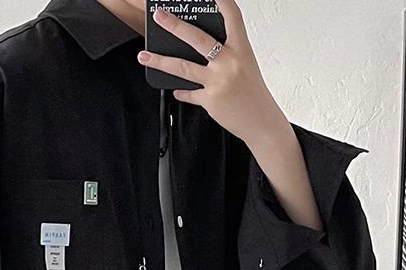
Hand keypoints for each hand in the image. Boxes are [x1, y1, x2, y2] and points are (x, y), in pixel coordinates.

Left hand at [137, 0, 290, 148]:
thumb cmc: (253, 93)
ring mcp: (217, 81)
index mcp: (241, 49)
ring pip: (182, 67)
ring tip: (144, 56)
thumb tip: (201, 49)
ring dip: (160, 61)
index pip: (232, 16)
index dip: (222, 0)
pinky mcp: (209, 99)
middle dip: (175, 25)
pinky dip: (182, 92)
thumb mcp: (245, 66)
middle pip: (197, 38)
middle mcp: (229, 62)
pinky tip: (177, 91)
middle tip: (159, 16)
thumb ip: (225, 55)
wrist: (261, 122)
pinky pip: (189, 93)